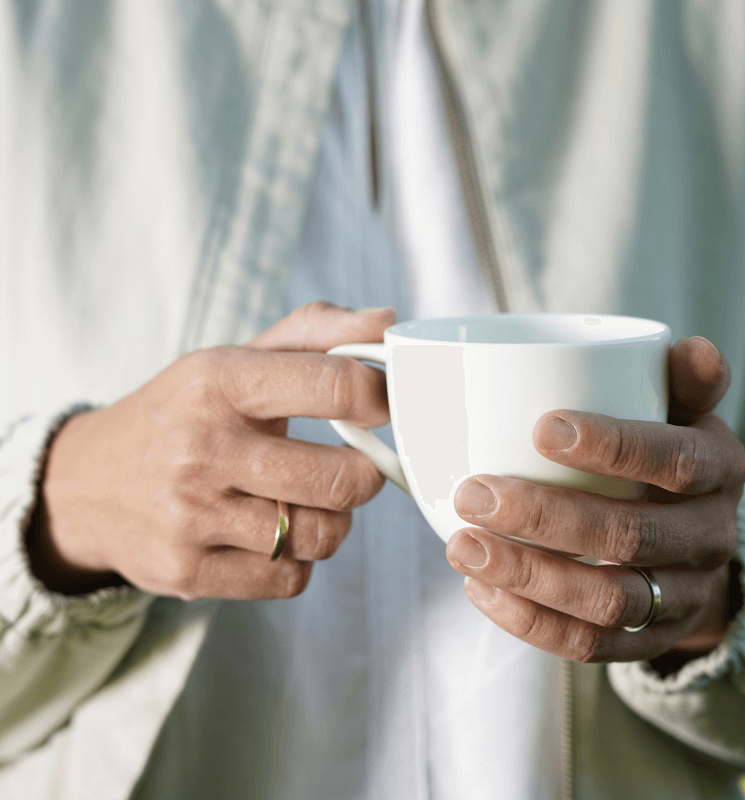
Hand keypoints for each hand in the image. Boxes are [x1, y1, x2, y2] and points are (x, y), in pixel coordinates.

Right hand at [28, 303, 395, 597]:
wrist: (87, 484)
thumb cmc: (183, 414)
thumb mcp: (235, 359)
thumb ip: (315, 334)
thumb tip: (386, 321)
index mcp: (220, 380)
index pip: (335, 385)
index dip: (378, 398)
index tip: (382, 406)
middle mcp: (203, 447)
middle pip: (339, 479)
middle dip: (365, 476)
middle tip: (355, 467)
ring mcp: (192, 514)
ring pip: (321, 536)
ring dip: (334, 522)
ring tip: (312, 503)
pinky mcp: (187, 570)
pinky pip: (290, 578)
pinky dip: (298, 560)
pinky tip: (274, 536)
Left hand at [446, 336, 744, 663]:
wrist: (691, 533)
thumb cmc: (665, 451)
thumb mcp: (679, 410)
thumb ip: (677, 379)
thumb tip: (693, 347)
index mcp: (718, 469)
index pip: (678, 461)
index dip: (613, 446)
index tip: (541, 427)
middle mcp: (709, 537)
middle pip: (630, 537)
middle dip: (545, 518)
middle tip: (474, 494)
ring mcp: (681, 596)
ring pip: (607, 600)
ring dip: (527, 576)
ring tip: (462, 547)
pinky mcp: (648, 640)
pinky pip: (591, 647)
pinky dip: (530, 622)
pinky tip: (480, 588)